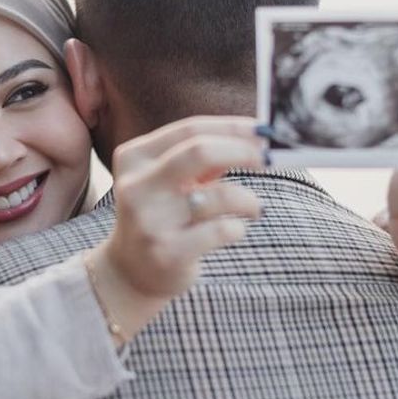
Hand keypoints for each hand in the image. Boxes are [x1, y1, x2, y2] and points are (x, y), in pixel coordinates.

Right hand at [86, 116, 265, 343]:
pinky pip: (221, 231)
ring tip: (253, 207)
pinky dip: (238, 228)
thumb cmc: (161, 215)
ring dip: (248, 199)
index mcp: (134, 157)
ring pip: (219, 196)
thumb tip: (253, 136)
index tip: (263, 132)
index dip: (232, 127)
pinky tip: (234, 231)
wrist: (130, 271)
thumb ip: (203, 158)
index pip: (190, 129)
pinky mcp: (167, 252)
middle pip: (199, 151)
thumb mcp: (170, 180)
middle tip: (267, 160)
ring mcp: (150, 221)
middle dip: (242, 151)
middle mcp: (137, 186)